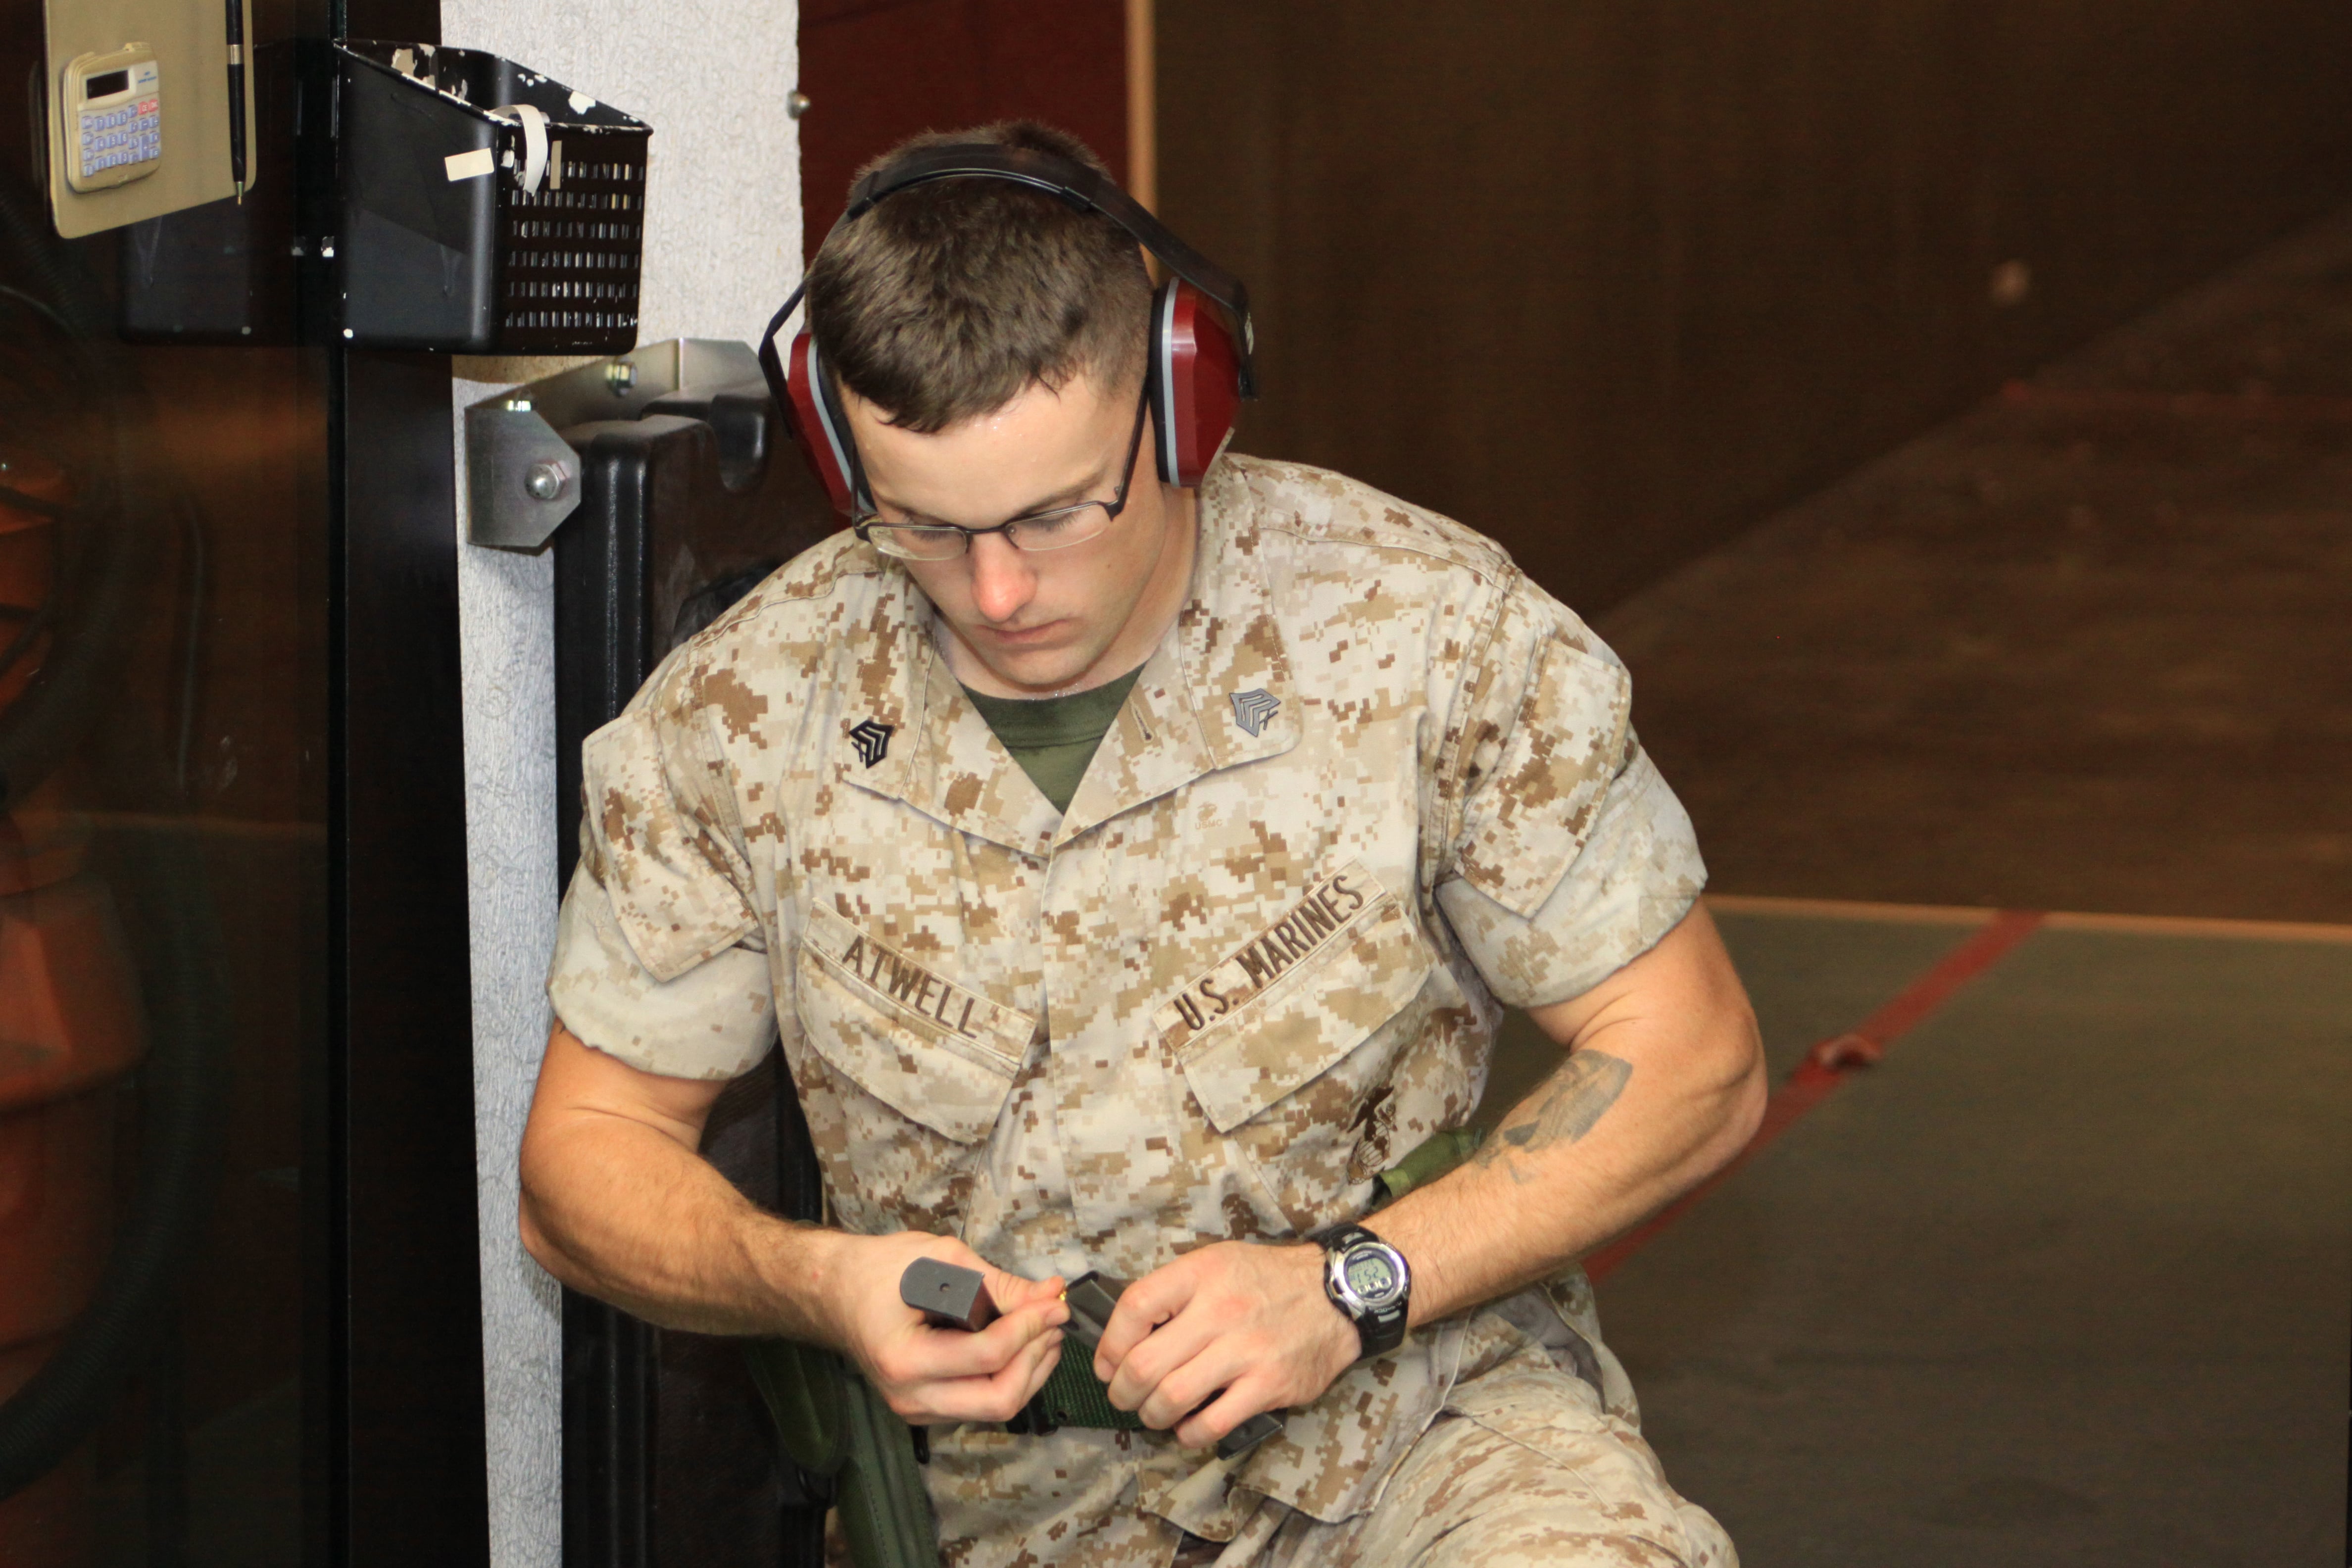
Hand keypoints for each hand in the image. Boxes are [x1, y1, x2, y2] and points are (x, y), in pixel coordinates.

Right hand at [820, 1231, 1067, 1424]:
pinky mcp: (928, 1408)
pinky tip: (1023, 1345)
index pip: (988, 1355)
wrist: (836, 1291)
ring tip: (1045, 1329)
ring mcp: (917, 1408)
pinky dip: (1012, 1377)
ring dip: (1031, 1370)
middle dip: (1036, 1358)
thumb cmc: (880, 1269)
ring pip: (996, 1408)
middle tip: (1054, 1319)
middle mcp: (909, 1396)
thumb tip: (1049, 1294)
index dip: (1030, 1326)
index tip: (1055, 1301)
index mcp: (904, 1359)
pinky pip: (982, 1404)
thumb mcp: (941, 1260)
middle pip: (998, 1399)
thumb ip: (998, 1283)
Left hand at [1093, 1241, 1357, 1448]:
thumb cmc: (1267, 1280)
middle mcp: (1220, 1310)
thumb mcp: (1217, 1263)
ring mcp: (1245, 1350)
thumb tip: (1126, 1330)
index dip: (1109, 1343)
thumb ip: (1174, 1291)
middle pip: (1144, 1363)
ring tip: (1154, 1412)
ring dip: (1151, 1414)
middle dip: (1122, 1390)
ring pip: (1171, 1397)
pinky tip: (1188, 1427)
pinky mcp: (1268, 1384)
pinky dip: (1189, 1434)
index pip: (1135, 1307)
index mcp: (1201, 1274)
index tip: (1107, 1362)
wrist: (1336, 1294)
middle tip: (1125, 1395)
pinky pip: (1211, 1423)